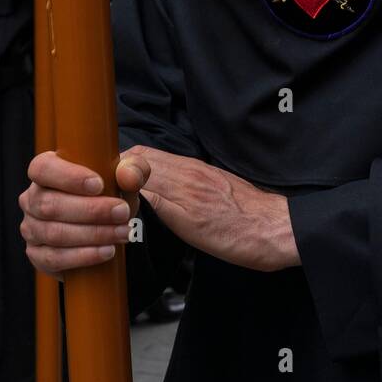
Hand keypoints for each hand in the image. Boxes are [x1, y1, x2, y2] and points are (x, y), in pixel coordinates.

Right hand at [19, 150, 145, 276]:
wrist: (112, 223)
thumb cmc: (114, 191)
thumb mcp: (130, 174)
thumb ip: (135, 168)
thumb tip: (127, 176)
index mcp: (46, 171)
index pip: (43, 168)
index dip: (68, 177)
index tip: (99, 185)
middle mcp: (33, 199)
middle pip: (50, 205)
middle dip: (91, 211)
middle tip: (122, 213)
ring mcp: (32, 229)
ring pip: (54, 234)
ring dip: (93, 235)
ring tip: (123, 233)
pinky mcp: (38, 256)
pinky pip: (54, 259)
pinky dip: (83, 256)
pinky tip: (107, 251)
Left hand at [127, 145, 300, 272]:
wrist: (277, 228)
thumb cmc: (249, 215)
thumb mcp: (216, 189)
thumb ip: (188, 186)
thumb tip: (163, 190)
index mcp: (193, 167)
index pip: (144, 152)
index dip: (122, 164)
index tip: (111, 181)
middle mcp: (188, 173)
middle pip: (135, 158)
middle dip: (113, 172)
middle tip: (104, 194)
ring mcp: (187, 192)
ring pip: (138, 174)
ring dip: (119, 187)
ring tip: (111, 207)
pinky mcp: (188, 215)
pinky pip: (151, 200)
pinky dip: (133, 205)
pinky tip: (128, 220)